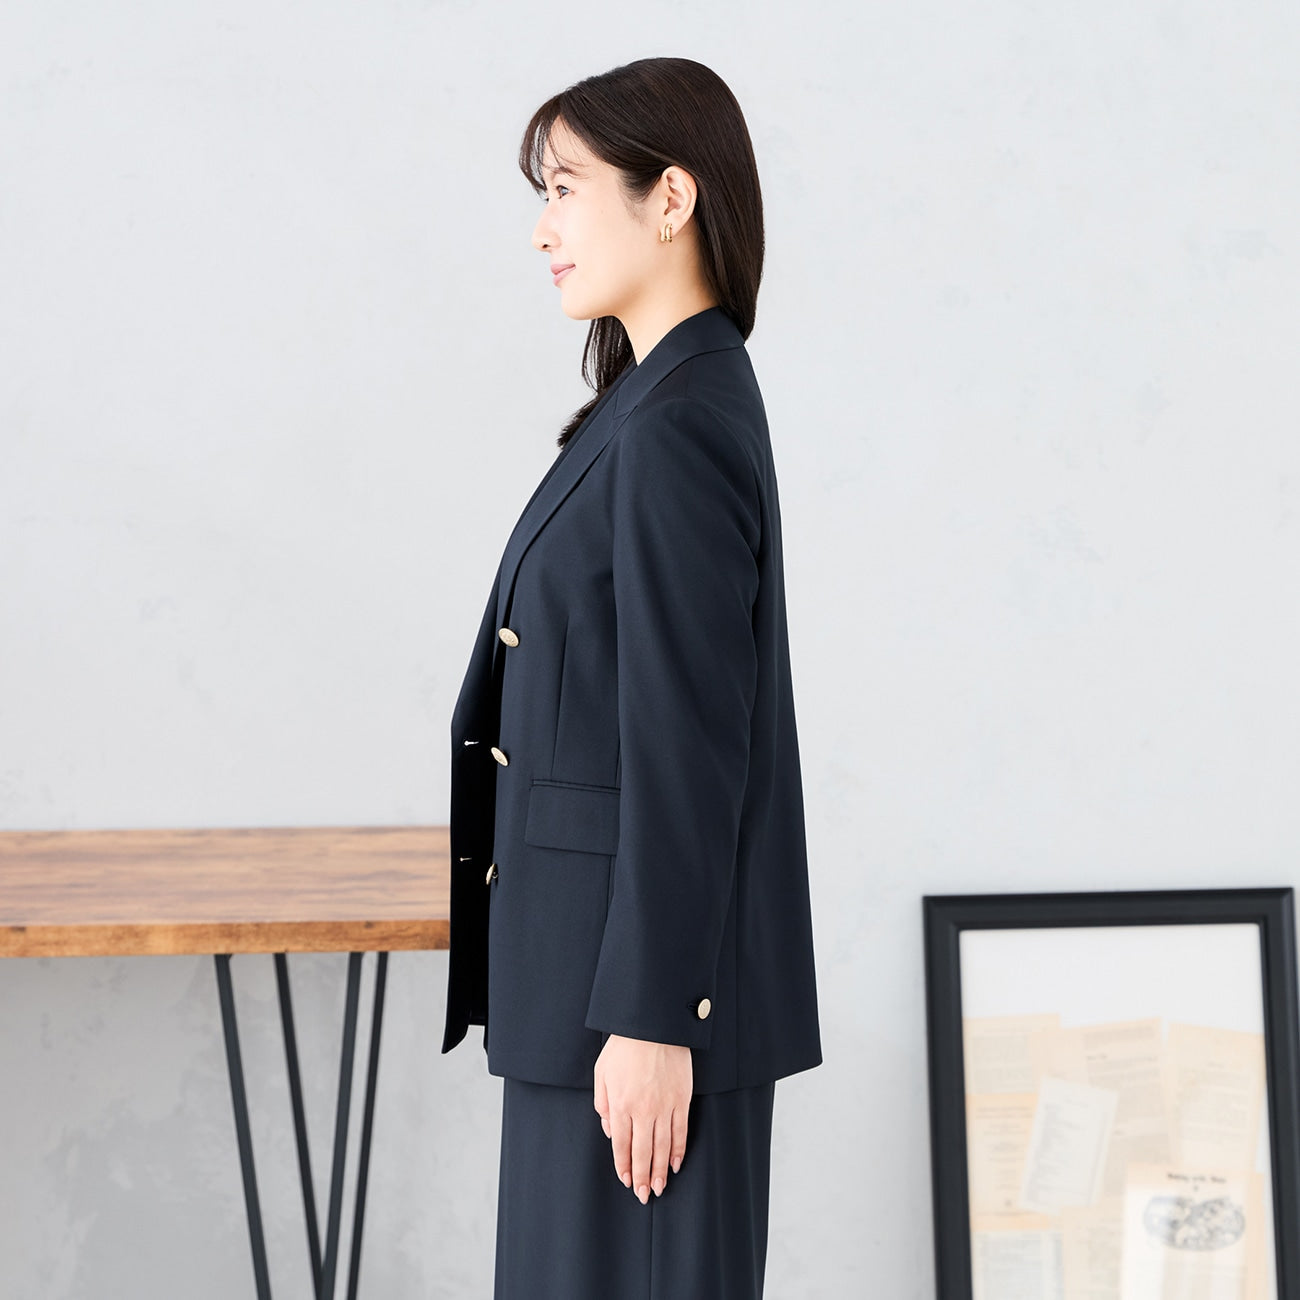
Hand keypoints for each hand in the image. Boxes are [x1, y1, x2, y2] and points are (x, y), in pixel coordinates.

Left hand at [593, 1033, 691, 1203]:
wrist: (654, 1025)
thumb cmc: (625, 1046)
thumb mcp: (602, 1072)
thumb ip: (602, 1103)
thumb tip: (609, 1129)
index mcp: (620, 1105)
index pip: (621, 1145)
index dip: (623, 1167)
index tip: (626, 1181)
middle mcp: (643, 1110)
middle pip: (642, 1152)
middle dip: (642, 1177)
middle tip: (644, 1195)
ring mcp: (665, 1106)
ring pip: (662, 1147)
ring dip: (660, 1170)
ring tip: (660, 1187)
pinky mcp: (682, 1099)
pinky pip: (681, 1131)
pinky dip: (678, 1150)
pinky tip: (675, 1163)